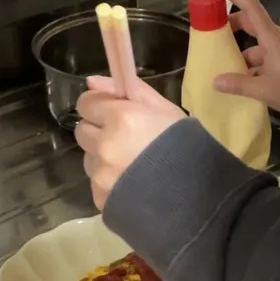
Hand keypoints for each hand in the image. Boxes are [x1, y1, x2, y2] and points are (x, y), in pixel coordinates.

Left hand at [75, 75, 186, 209]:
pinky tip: (131, 185)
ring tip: (131, 167)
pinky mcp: (100, 199)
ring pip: (88, 159)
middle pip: (82, 131)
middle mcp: (105, 145)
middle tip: (124, 140)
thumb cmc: (186, 148)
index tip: (112, 113)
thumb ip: (130, 91)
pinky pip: (96, 184)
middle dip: (98, 132)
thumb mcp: (166, 111)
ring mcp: (100, 175)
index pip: (86, 103)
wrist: (198, 198)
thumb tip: (92, 81)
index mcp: (121, 118)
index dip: (98, 106)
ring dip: (102, 159)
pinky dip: (109, 183)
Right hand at [207, 0, 279, 117]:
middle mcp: (275, 38)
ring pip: (253, 43)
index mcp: (271, 37)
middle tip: (210, 31)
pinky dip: (247, 63)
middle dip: (229, 24)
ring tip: (219, 61)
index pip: (249, 6)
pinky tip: (237, 78)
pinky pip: (260, 56)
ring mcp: (279, 49)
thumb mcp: (264, 89)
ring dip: (238, 49)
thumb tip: (216, 81)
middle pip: (248, 22)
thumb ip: (239, 84)